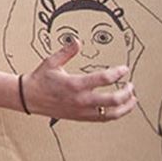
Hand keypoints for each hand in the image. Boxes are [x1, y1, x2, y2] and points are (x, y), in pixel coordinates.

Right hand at [22, 39, 136, 120]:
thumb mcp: (51, 62)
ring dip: (125, 107)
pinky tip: (119, 109)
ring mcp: (82, 111)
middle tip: (131, 85)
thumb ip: (67, 51)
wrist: (29, 97)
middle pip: (113, 99)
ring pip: (111, 113)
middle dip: (126, 92)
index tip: (124, 69)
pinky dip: (115, 114)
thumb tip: (77, 41)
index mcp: (75, 84)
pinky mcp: (81, 117)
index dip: (117, 73)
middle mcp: (81, 99)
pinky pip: (103, 119)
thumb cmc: (40, 80)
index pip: (104, 79)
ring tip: (132, 100)